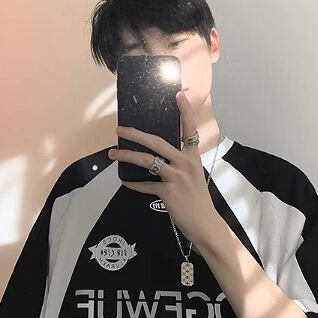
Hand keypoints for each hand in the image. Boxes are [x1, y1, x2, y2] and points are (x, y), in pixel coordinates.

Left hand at [108, 90, 218, 244]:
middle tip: (121, 129)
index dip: (185, 111)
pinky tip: (125, 182)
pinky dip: (134, 184)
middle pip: (157, 142)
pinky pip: (145, 185)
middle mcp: (185, 163)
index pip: (190, 130)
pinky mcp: (167, 192)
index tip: (178, 95)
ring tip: (113, 153)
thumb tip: (159, 160)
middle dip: (136, 134)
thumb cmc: (198, 201)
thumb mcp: (194, 177)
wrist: (204, 223)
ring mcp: (176, 177)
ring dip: (127, 155)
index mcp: (193, 157)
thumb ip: (180, 165)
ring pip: (147, 160)